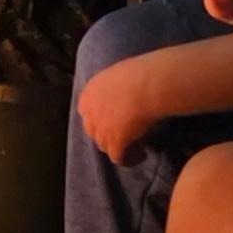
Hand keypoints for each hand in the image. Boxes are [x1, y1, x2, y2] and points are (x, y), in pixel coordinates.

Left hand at [76, 48, 191, 162]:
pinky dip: (129, 158)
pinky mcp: (114, 144)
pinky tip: (141, 155)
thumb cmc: (136, 74)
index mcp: (87, 96)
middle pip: (93, 131)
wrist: (145, 86)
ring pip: (104, 146)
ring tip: (134, 146)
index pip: (87, 113)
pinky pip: (118, 157)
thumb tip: (120, 95)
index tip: (114, 119)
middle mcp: (89, 115)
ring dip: (117, 147)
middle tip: (123, 134)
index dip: (100, 118)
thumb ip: (111, 89)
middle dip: (105, 134)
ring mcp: (100, 131)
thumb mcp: (115, 76)